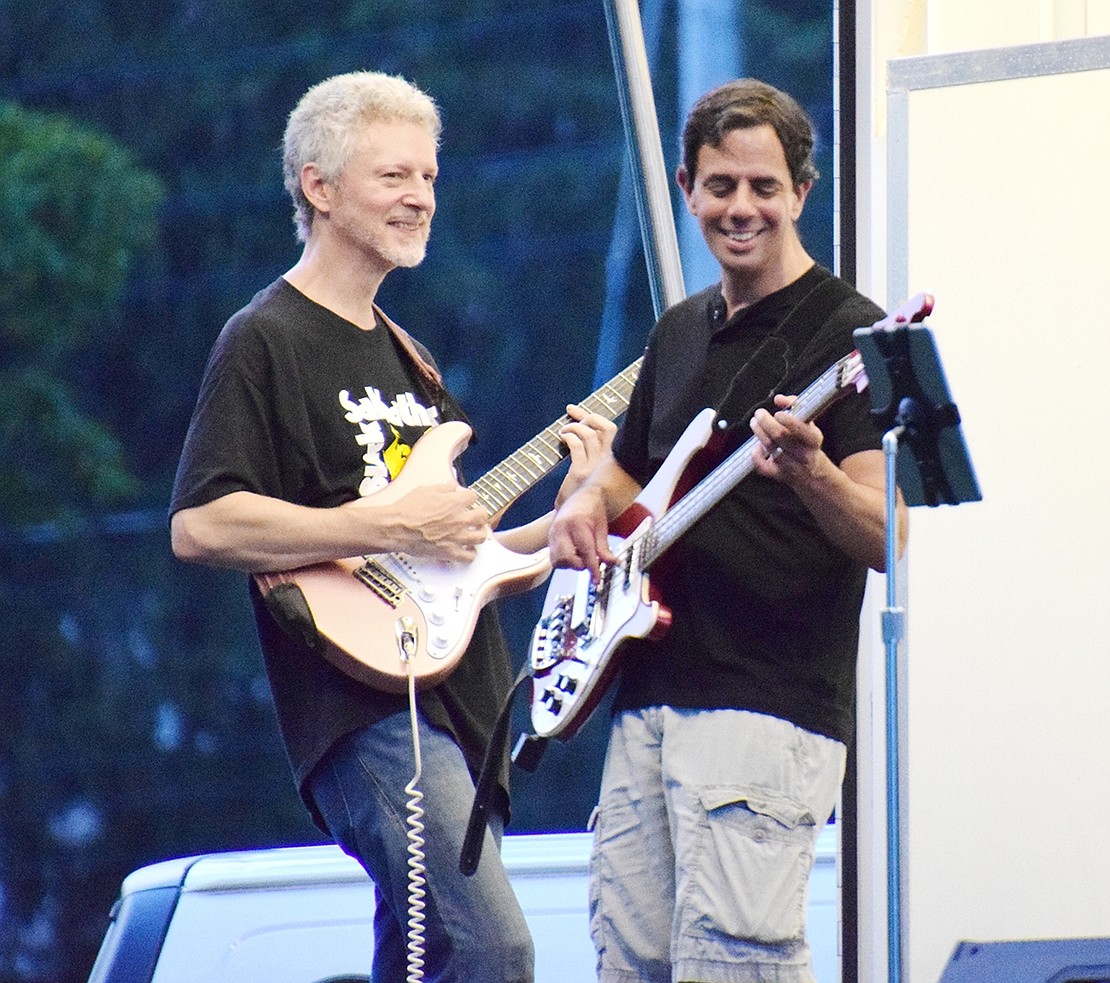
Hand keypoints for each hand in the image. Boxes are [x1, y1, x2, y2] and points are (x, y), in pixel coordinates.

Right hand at [347, 482, 489, 562]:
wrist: (396, 528)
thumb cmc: (407, 510)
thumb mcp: (425, 491)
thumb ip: (442, 488)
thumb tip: (452, 485)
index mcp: (454, 502)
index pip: (473, 496)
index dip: (469, 497)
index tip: (465, 499)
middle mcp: (459, 519)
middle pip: (482, 516)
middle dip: (480, 514)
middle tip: (476, 515)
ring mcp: (456, 537)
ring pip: (480, 537)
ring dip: (479, 533)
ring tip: (475, 532)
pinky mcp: (449, 552)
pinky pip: (469, 556)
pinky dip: (470, 553)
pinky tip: (466, 549)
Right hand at [548, 484, 614, 581]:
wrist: (581, 496)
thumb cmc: (592, 509)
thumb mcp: (602, 527)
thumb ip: (604, 548)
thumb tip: (611, 563)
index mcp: (576, 523)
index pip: (584, 552)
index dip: (592, 568)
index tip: (596, 579)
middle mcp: (561, 529)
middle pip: (565, 558)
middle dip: (579, 565)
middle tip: (590, 562)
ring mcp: (553, 533)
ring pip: (556, 561)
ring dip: (570, 564)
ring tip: (582, 556)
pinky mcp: (550, 538)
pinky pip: (554, 557)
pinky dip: (564, 561)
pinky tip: (574, 554)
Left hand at [554, 403, 616, 507]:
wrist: (574, 519)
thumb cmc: (583, 499)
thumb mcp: (595, 478)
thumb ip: (598, 462)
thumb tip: (590, 440)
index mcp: (616, 464)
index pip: (614, 433)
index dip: (599, 419)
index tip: (585, 413)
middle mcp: (610, 464)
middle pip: (607, 428)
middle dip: (589, 416)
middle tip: (572, 411)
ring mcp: (596, 467)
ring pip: (590, 434)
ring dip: (575, 426)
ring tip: (564, 429)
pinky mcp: (581, 472)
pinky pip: (577, 445)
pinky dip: (569, 436)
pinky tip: (562, 437)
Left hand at [750, 394, 824, 479]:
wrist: (812, 473)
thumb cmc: (807, 444)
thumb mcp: (808, 424)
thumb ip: (795, 406)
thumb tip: (779, 399)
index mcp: (813, 439)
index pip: (803, 431)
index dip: (790, 422)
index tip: (779, 413)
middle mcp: (802, 453)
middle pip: (781, 437)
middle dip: (767, 423)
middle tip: (759, 413)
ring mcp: (790, 465)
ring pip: (771, 448)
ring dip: (759, 433)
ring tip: (754, 422)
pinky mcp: (778, 474)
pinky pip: (763, 467)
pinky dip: (756, 456)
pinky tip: (756, 447)